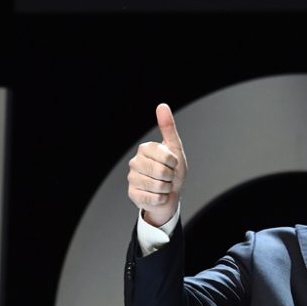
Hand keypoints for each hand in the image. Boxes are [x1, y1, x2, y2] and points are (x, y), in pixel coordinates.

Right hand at [127, 103, 187, 226]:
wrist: (169, 194)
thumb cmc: (173, 170)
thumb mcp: (174, 148)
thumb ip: (168, 127)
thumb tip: (162, 106)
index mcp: (144, 148)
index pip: (166, 157)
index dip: (174, 163)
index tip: (172, 164)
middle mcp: (134, 162)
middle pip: (161, 172)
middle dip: (171, 177)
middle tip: (168, 177)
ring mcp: (132, 179)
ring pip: (158, 186)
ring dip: (167, 189)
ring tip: (163, 186)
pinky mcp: (132, 194)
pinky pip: (154, 198)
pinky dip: (161, 199)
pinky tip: (158, 196)